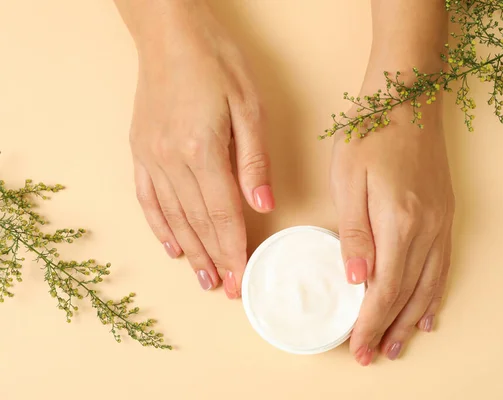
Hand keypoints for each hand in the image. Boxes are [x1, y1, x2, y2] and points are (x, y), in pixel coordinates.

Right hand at [128, 4, 273, 297]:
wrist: (169, 33)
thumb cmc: (215, 63)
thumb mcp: (249, 106)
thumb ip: (253, 161)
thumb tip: (263, 205)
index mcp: (202, 151)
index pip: (222, 215)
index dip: (234, 250)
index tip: (243, 277)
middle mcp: (171, 161)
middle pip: (198, 223)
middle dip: (216, 259)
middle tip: (228, 290)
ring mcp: (151, 158)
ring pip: (173, 217)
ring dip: (190, 252)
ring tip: (204, 280)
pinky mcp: (141, 151)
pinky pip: (148, 199)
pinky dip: (160, 227)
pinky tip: (170, 247)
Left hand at [331, 102, 453, 364]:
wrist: (407, 98)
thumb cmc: (370, 133)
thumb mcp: (348, 179)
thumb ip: (355, 233)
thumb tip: (359, 279)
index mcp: (398, 222)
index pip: (384, 289)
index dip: (371, 322)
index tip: (358, 346)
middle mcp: (427, 229)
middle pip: (408, 293)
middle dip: (390, 328)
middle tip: (374, 354)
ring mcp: (441, 222)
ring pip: (429, 285)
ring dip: (413, 318)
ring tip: (401, 343)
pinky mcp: (445, 214)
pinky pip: (443, 265)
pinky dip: (435, 293)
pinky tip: (429, 310)